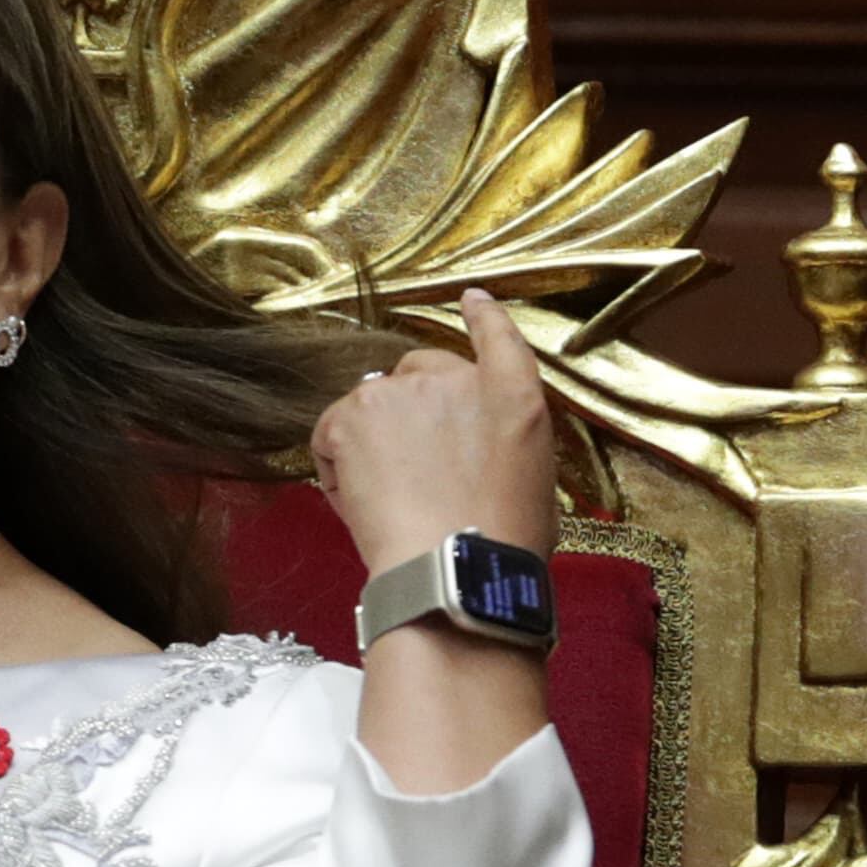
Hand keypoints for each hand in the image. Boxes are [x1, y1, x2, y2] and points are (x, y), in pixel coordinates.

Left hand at [309, 288, 557, 576]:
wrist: (457, 565)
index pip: (497, 336)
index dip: (482, 316)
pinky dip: (336, 464)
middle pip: (418, 373)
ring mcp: (399, 390)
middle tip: (414, 469)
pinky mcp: (350, 414)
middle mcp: (454, 377)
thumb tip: (471, 442)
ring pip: (370, 403)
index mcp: (514, 394)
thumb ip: (505, 436)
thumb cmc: (502, 543)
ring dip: (372, 439)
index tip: (472, 301)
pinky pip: (331, 433)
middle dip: (411, 409)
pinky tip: (362, 502)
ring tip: (390, 497)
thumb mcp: (536, 477)